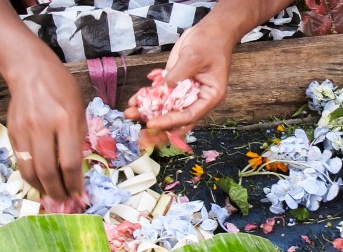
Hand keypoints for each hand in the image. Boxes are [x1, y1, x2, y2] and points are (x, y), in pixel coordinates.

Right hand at [5, 57, 85, 200]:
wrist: (29, 70)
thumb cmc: (61, 89)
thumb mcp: (79, 110)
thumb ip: (78, 138)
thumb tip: (77, 171)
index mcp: (65, 120)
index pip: (69, 162)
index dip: (74, 183)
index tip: (79, 195)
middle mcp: (43, 127)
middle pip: (47, 171)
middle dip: (57, 191)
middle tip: (64, 200)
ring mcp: (24, 131)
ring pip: (30, 170)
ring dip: (42, 188)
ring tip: (52, 194)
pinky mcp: (12, 133)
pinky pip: (21, 162)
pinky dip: (31, 176)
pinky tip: (40, 181)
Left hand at [125, 21, 235, 148]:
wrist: (212, 30)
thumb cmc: (210, 42)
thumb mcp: (193, 57)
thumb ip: (178, 75)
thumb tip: (163, 91)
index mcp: (209, 97)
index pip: (188, 115)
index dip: (170, 121)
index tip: (152, 123)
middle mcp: (198, 100)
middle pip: (178, 120)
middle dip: (157, 124)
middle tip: (139, 130)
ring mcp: (185, 94)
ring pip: (167, 110)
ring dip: (148, 113)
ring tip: (130, 114)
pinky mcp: (176, 85)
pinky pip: (161, 97)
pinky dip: (147, 100)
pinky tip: (133, 102)